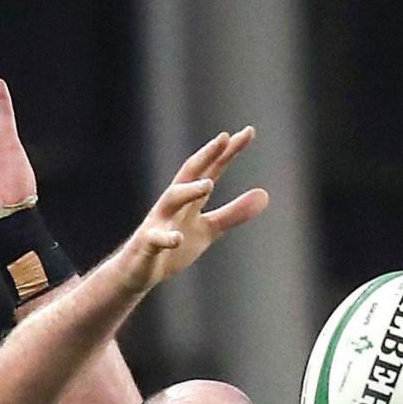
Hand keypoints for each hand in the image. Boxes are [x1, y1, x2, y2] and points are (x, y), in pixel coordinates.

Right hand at [117, 130, 267, 292]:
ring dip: (189, 190)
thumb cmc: (173, 246)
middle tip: (225, 138)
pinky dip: (166, 238)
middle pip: (189, 173)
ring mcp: (159, 222)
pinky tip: (178, 239)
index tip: (248, 132)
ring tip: (209, 185)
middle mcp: (173, 203)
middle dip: (206, 155)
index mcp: (189, 198)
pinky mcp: (148, 245)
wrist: (138, 271)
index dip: (228, 152)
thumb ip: (233, 213)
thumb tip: (265, 194)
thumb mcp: (208, 229)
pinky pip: (156, 239)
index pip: (211, 169)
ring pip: (172, 199)